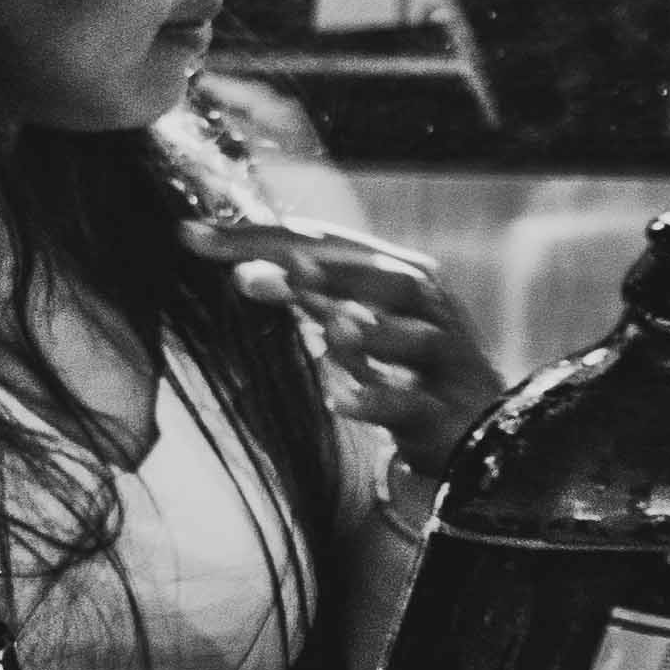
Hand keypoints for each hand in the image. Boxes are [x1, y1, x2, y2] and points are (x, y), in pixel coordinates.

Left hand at [188, 215, 502, 478]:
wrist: (478, 433)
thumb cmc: (406, 369)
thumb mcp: (354, 327)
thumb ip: (305, 298)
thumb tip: (242, 274)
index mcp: (399, 272)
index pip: (324, 242)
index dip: (259, 237)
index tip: (191, 236)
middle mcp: (426, 305)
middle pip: (374, 275)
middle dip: (314, 269)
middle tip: (250, 269)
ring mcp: (442, 358)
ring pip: (408, 335)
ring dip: (364, 330)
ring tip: (322, 324)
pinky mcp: (445, 412)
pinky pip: (410, 403)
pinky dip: (375, 398)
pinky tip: (336, 398)